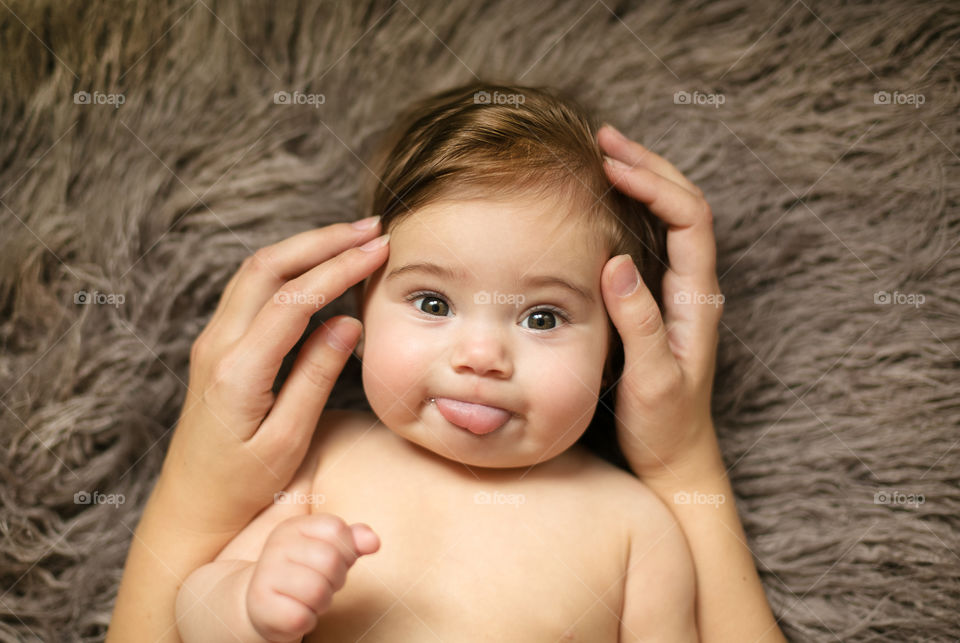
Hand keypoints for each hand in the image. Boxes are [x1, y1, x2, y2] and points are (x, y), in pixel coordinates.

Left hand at [158, 219, 388, 533]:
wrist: (190, 507)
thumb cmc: (240, 486)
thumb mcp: (287, 440)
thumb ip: (316, 377)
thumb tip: (347, 322)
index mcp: (237, 371)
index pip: (293, 299)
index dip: (338, 268)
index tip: (378, 251)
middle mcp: (217, 346)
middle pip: (267, 267)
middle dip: (321, 240)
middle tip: (371, 228)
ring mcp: (212, 342)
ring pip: (256, 271)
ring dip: (304, 248)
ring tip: (352, 238)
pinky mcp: (217, 346)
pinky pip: (251, 290)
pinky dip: (288, 268)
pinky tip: (318, 267)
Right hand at [246, 514, 379, 640]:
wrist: (261, 603)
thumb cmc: (304, 572)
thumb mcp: (329, 549)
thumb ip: (353, 540)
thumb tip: (374, 541)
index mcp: (294, 527)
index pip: (336, 529)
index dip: (346, 549)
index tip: (334, 560)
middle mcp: (276, 546)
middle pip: (330, 560)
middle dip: (336, 579)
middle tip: (322, 583)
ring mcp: (266, 575)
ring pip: (318, 590)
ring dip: (323, 601)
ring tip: (310, 599)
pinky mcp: (262, 606)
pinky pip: (303, 617)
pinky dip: (308, 620)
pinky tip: (297, 612)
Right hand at [597, 124, 722, 476]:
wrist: (673, 458)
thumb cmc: (664, 426)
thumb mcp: (651, 379)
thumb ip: (639, 322)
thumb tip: (616, 261)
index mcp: (698, 299)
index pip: (688, 218)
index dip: (654, 184)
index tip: (611, 167)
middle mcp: (694, 288)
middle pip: (683, 205)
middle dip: (648, 165)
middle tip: (604, 138)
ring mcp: (677, 294)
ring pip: (669, 219)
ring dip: (642, 181)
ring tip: (604, 156)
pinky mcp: (657, 304)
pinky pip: (651, 241)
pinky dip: (630, 212)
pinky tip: (603, 206)